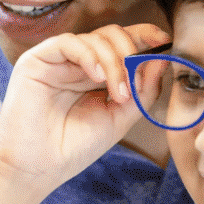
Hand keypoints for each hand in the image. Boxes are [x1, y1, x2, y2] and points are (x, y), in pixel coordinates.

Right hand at [0, 23, 169, 199]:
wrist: (37, 168)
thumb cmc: (75, 147)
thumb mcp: (120, 117)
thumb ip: (143, 90)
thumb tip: (162, 59)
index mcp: (96, 73)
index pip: (123, 43)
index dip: (145, 36)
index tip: (166, 42)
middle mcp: (77, 62)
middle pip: (112, 34)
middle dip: (132, 54)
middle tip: (135, 85)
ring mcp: (58, 59)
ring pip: (96, 38)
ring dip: (116, 63)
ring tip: (118, 94)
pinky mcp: (37, 60)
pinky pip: (69, 42)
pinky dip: (90, 55)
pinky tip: (97, 76)